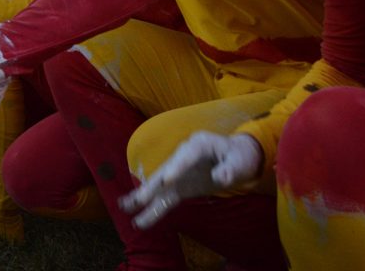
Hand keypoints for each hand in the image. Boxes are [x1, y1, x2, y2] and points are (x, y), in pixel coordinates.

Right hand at [120, 132, 262, 228]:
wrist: (237, 158)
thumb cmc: (239, 156)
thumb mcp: (239, 160)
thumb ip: (230, 168)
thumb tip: (220, 177)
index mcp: (198, 145)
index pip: (185, 156)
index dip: (176, 168)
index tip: (168, 180)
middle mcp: (182, 157)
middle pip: (164, 171)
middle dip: (152, 185)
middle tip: (141, 197)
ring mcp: (179, 173)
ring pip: (159, 186)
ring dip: (143, 197)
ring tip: (125, 207)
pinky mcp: (179, 187)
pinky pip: (164, 198)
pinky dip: (153, 209)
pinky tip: (139, 219)